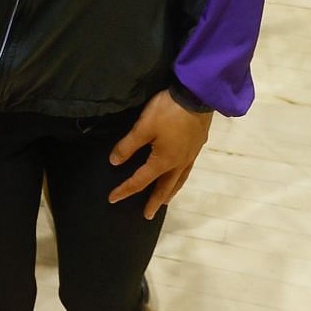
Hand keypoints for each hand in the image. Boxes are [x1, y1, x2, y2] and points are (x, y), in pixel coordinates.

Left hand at [107, 90, 213, 219]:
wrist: (197, 95)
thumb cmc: (168, 111)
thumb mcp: (143, 127)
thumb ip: (128, 145)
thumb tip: (114, 162)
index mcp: (164, 161)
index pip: (140, 180)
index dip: (125, 189)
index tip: (113, 199)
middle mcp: (179, 163)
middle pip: (165, 187)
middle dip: (154, 202)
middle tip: (148, 215)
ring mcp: (190, 155)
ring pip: (178, 181)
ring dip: (170, 193)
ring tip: (164, 201)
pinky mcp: (197, 146)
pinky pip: (186, 170)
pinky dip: (179, 179)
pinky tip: (179, 174)